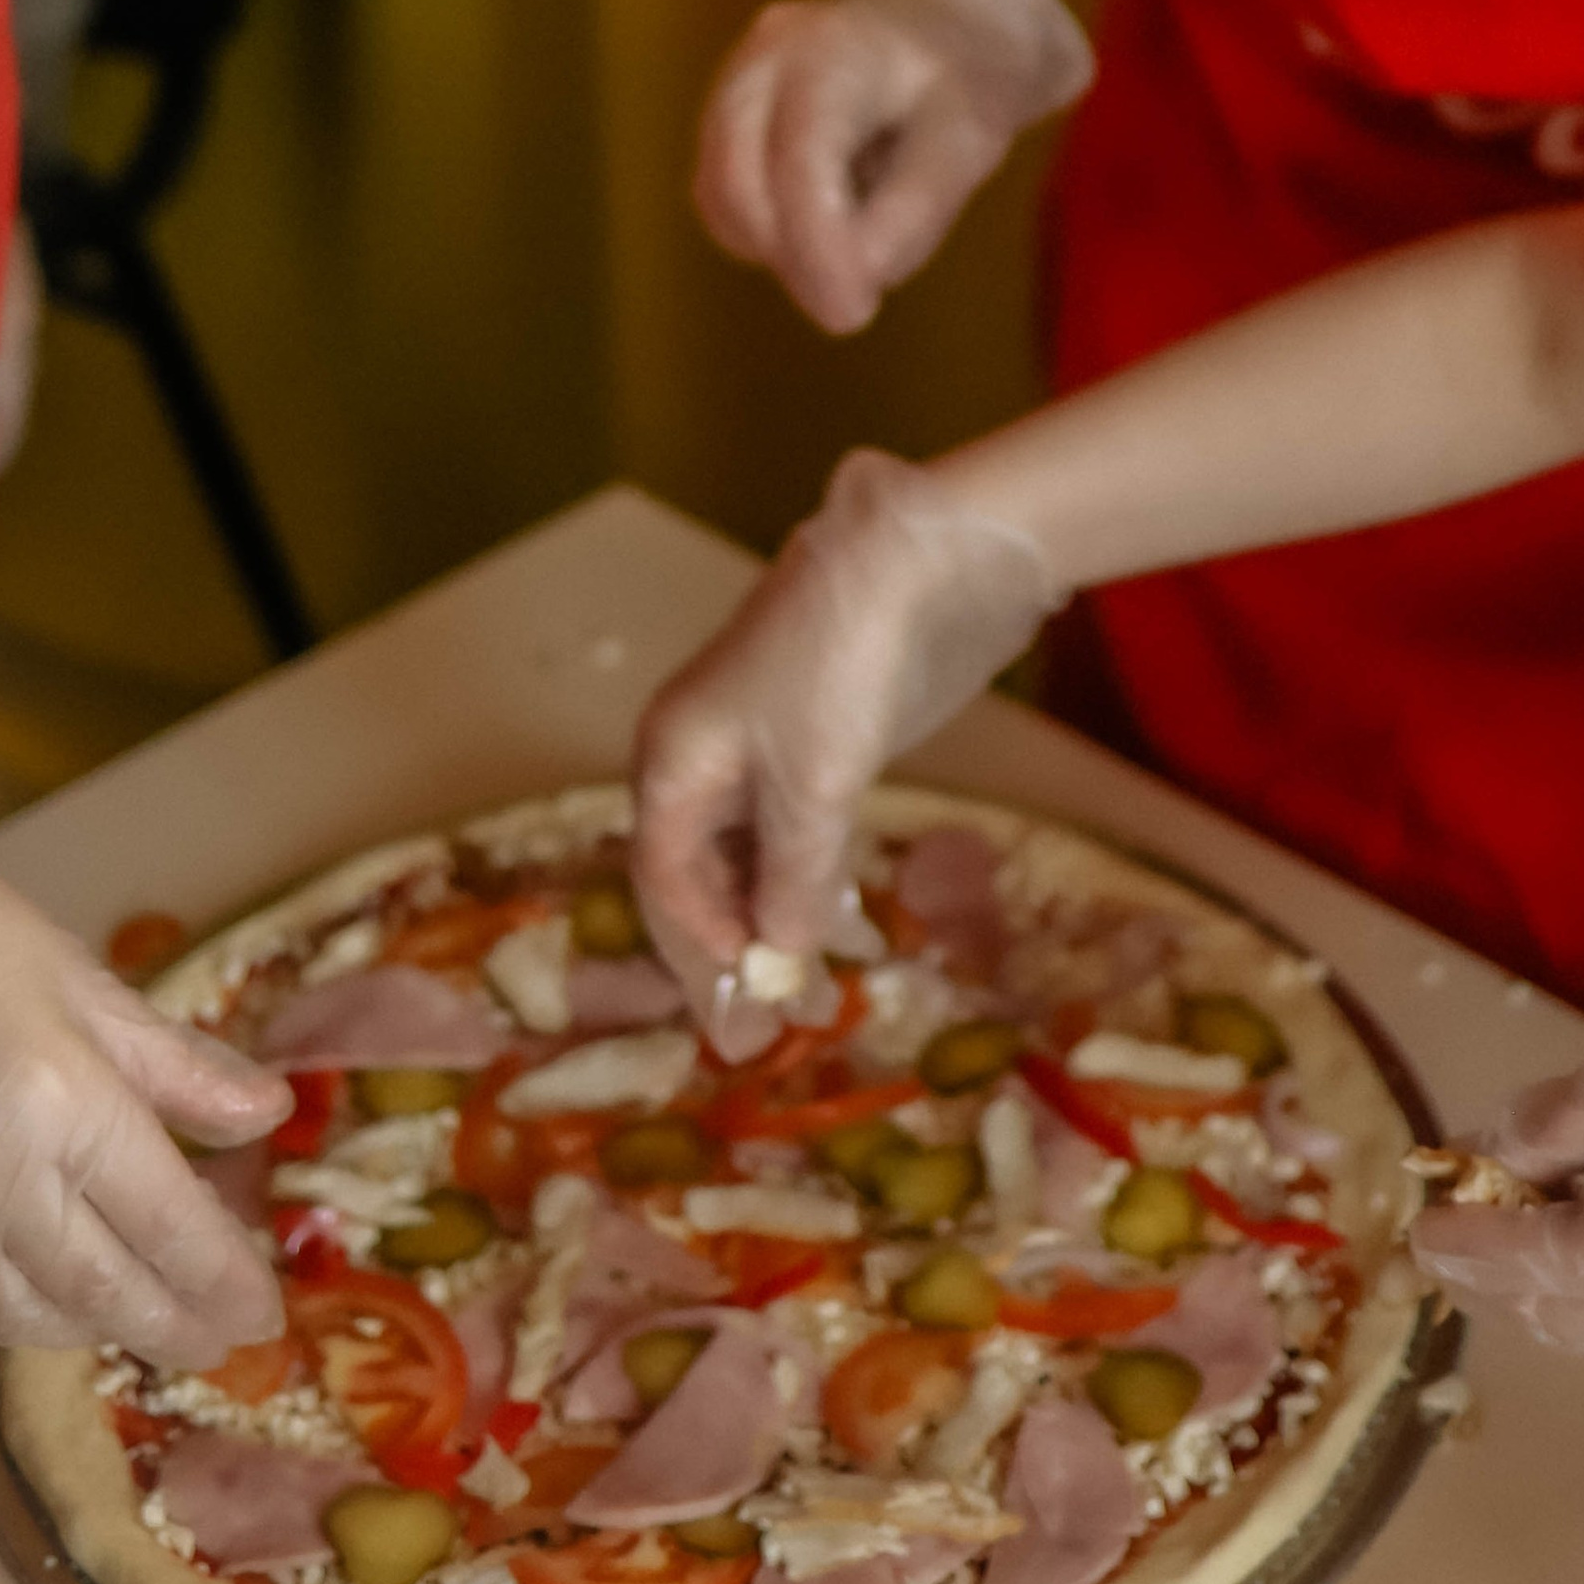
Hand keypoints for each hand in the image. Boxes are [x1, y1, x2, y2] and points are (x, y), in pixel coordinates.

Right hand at [0, 855, 289, 1360]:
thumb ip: (183, 1067)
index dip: (222, 1279)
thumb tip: (270, 1114)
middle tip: (223, 1345)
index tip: (264, 1315)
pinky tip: (56, 1303)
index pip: (166, 1222)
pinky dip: (17, 1314)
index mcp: (63, 1106)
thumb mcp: (93, 991)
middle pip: (99, 1287)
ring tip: (151, 1322)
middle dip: (169, 1326)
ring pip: (23, 1311)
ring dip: (95, 1328)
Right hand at [632, 450, 1058, 1054]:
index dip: (700, 942)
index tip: (750, 996)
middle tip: (768, 1029)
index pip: (664, 874)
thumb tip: (777, 952)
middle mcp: (704, 749)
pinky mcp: (816, 733)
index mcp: (675, 753)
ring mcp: (761, 738)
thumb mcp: (815, 781)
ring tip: (818, 990)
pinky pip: (794, 826)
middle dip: (733, 947)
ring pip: (751, 852)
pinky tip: (846, 919)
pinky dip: (812, 876)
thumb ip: (792, 874)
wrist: (919, 553)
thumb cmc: (845, 662)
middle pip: (700, 871)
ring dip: (777, 918)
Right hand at [693, 0, 1094, 333]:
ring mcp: (734, 76)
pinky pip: (722, 192)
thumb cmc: (961, 83)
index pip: (801, 153)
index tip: (850, 315)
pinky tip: (830, 214)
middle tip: (855, 308)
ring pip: (719, 192)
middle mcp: (769, 53)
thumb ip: (913, 214)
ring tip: (858, 233)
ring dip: (777, 243)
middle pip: (734, 175)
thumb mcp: (967, 145)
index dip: (815, 242)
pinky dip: (767, 226)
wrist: (942, 20)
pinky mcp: (723, 112)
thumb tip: (856, 282)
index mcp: (840, 48)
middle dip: (791, 254)